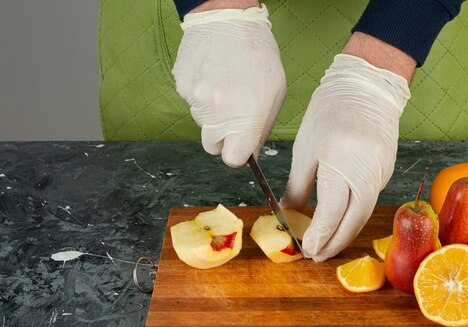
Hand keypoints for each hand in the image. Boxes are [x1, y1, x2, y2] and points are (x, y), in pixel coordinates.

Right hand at [172, 3, 285, 166]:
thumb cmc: (258, 55)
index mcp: (246, 116)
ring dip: (212, 114)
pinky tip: (214, 76)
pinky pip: (192, 104)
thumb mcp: (275, 93)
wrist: (228, 18)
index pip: (232, 159)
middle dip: (223, 138)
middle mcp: (218, 111)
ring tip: (225, 87)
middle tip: (234, 116)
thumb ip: (262, 128)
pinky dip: (201, 96)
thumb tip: (250, 154)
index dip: (237, 155)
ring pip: (202, 124)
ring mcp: (197, 99)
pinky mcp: (183, 86)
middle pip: (213, 146)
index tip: (242, 146)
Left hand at [280, 53, 410, 260]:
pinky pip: (369, 200)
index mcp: (342, 165)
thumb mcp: (305, 147)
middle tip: (317, 256)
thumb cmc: (330, 111)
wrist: (368, 86)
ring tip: (326, 245)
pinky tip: (341, 221)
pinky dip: (354, 216)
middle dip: (334, 243)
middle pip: (352, 222)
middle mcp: (366, 174)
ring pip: (363, 214)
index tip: (306, 249)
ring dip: (345, 233)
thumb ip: (298, 184)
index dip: (318, 235)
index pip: (331, 213)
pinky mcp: (386, 171)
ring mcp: (381, 174)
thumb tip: (289, 211)